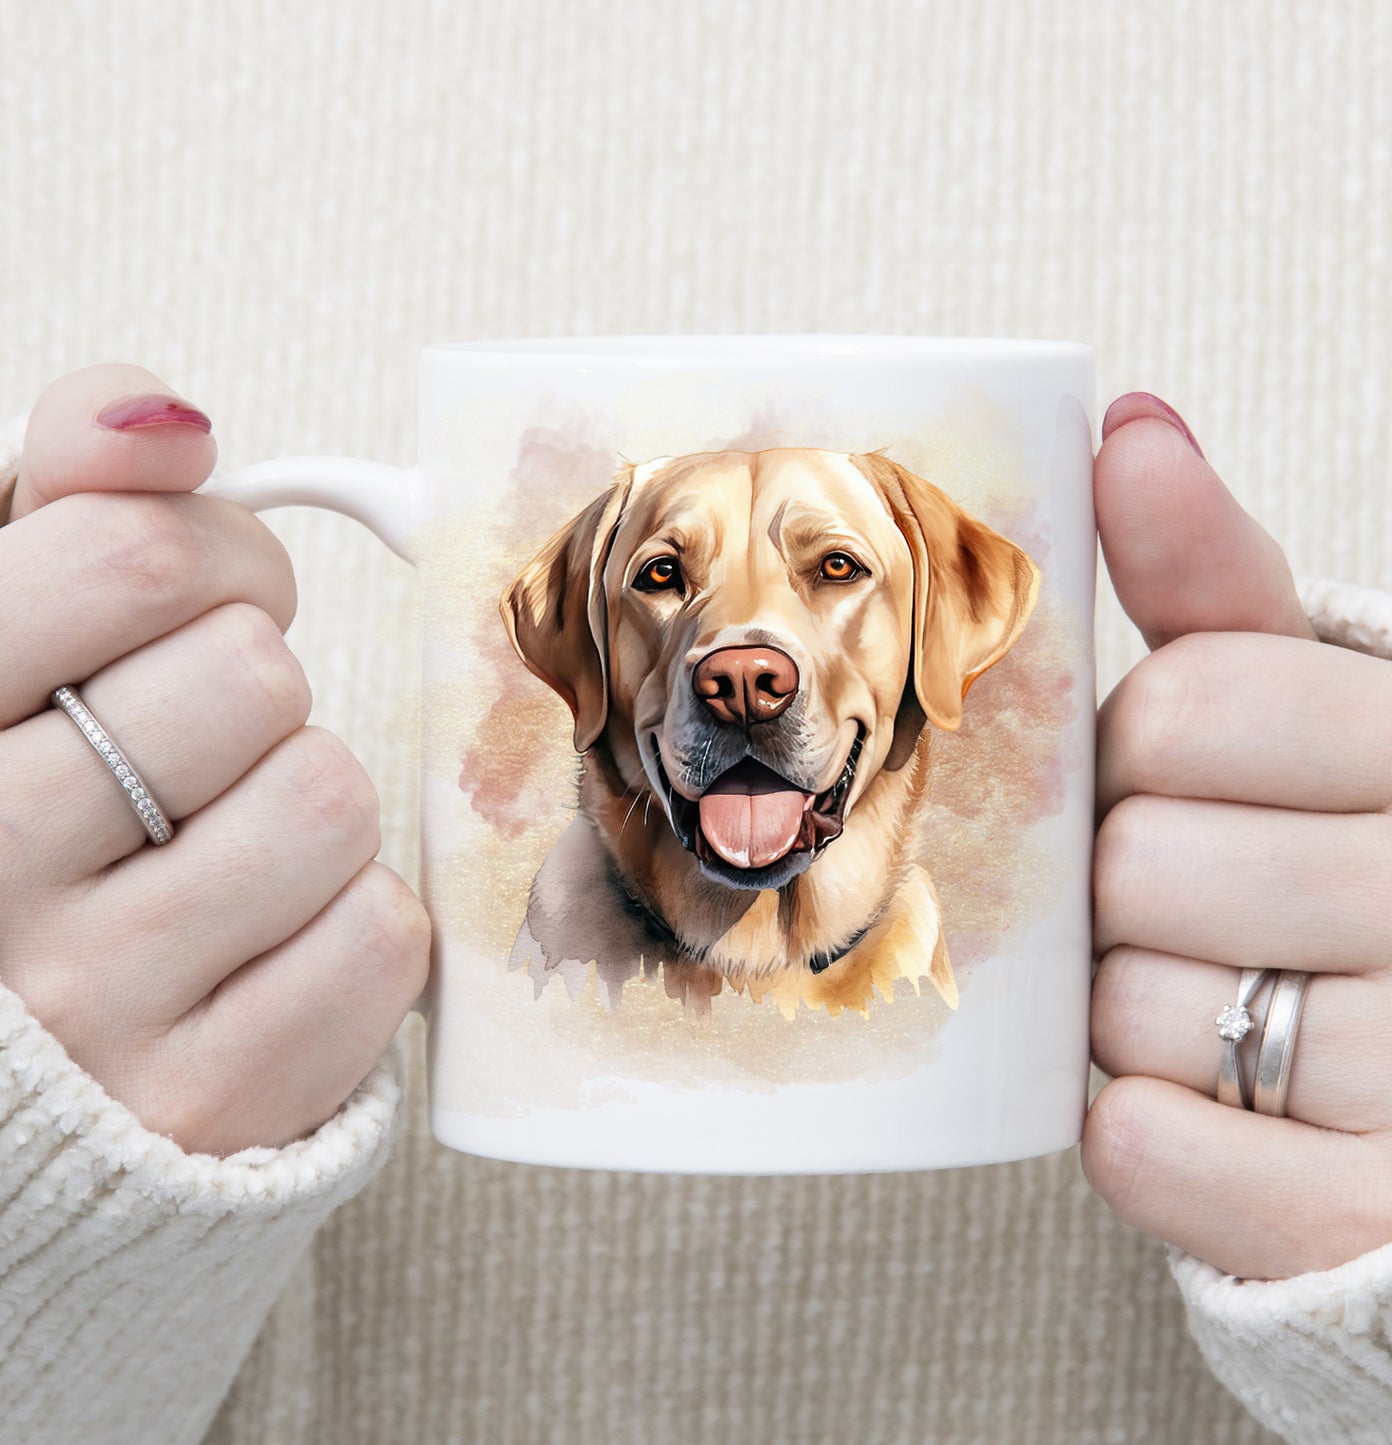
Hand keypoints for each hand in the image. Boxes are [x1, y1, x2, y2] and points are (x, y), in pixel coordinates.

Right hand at [0, 363, 428, 1155]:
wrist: (32, 1071)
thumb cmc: (30, 816)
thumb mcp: (6, 645)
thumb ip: (69, 504)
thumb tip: (167, 418)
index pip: (130, 559)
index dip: (215, 556)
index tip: (203, 598)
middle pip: (251, 675)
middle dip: (253, 687)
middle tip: (202, 741)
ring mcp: (95, 1008)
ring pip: (327, 797)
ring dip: (303, 802)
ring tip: (221, 847)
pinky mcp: (213, 1102)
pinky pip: (380, 934)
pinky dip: (349, 920)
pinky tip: (262, 942)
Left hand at [1081, 392, 1391, 1280]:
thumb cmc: (1361, 851)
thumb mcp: (1323, 698)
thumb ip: (1217, 577)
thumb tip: (1128, 426)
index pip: (1183, 706)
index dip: (1144, 749)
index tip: (1189, 775)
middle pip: (1134, 862)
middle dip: (1130, 882)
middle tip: (1200, 900)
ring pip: (1128, 1010)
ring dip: (1132, 1008)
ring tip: (1222, 997)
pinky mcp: (1364, 1211)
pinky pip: (1145, 1147)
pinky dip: (1143, 1131)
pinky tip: (1202, 1102)